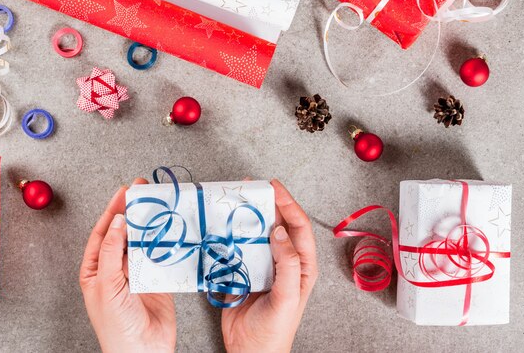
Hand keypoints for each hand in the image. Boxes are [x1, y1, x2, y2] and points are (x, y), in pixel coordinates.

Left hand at [80, 179, 175, 352]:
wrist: (143, 352)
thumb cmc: (116, 327)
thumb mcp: (106, 285)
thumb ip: (112, 252)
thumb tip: (119, 222)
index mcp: (96, 270)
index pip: (103, 232)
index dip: (114, 211)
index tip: (124, 192)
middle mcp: (115, 269)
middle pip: (124, 233)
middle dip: (133, 211)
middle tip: (143, 190)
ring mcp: (136, 273)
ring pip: (143, 241)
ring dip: (150, 224)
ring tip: (158, 204)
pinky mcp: (156, 279)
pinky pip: (160, 255)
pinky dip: (165, 241)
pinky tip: (169, 229)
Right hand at [221, 179, 317, 352]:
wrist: (249, 352)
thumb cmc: (275, 330)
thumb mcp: (287, 297)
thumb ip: (287, 263)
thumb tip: (278, 231)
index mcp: (301, 265)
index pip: (298, 227)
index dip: (288, 204)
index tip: (274, 187)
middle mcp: (282, 260)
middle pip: (277, 224)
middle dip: (266, 203)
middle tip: (251, 187)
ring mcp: (262, 264)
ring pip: (256, 233)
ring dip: (247, 216)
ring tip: (235, 199)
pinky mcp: (242, 270)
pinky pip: (238, 247)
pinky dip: (231, 234)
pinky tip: (223, 224)